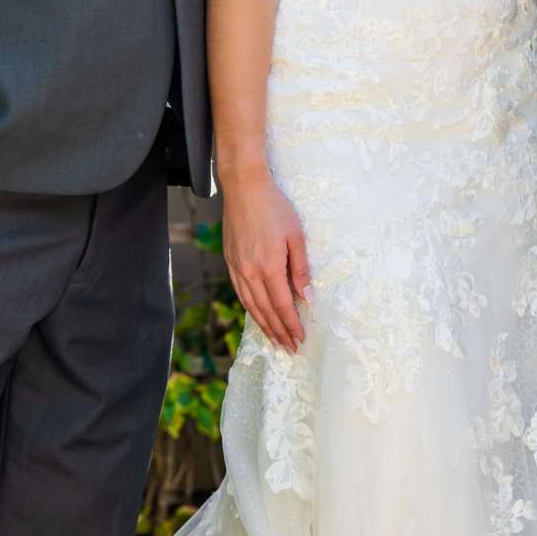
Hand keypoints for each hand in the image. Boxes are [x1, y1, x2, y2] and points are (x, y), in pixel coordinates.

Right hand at [222, 167, 310, 352]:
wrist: (243, 187)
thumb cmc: (275, 207)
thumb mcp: (296, 236)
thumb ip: (301, 269)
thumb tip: (306, 297)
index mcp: (269, 266)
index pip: (282, 305)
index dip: (291, 325)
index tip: (300, 339)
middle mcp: (250, 272)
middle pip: (266, 311)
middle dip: (279, 332)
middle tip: (290, 348)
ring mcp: (237, 267)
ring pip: (251, 305)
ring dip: (264, 325)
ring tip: (275, 340)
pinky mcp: (230, 261)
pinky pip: (240, 292)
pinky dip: (250, 308)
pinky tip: (258, 315)